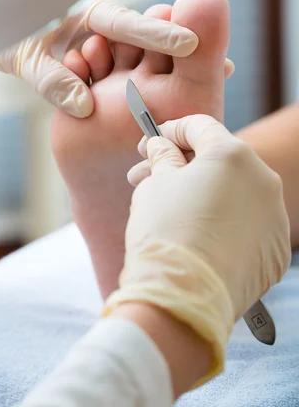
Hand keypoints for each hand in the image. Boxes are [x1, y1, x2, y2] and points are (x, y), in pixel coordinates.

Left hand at [0, 0, 200, 117]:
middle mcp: (105, 23)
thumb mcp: (25, 60)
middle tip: (223, 67)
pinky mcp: (111, 54)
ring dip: (179, 67)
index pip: (125, 24)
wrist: (0, 31)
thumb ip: (52, 81)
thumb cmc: (7, 38)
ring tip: (217, 80)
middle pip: (150, 36)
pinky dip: (161, 75)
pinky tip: (186, 90)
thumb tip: (84, 107)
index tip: (187, 44)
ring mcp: (110, 39)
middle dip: (184, 50)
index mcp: (85, 13)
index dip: (156, 34)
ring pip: (150, 52)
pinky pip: (139, 64)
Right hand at [105, 115, 290, 383]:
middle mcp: (263, 180)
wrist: (183, 297)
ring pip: (234, 193)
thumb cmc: (165, 231)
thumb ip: (162, 157)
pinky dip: (223, 223)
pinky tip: (195, 233)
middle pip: (219, 161)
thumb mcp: (155, 183)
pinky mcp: (276, 250)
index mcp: (232, 155)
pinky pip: (246, 225)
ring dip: (203, 193)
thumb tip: (161, 147)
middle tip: (149, 175)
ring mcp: (274, 217)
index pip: (200, 127)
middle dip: (182, 165)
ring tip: (168, 207)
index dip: (170, 130)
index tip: (151, 142)